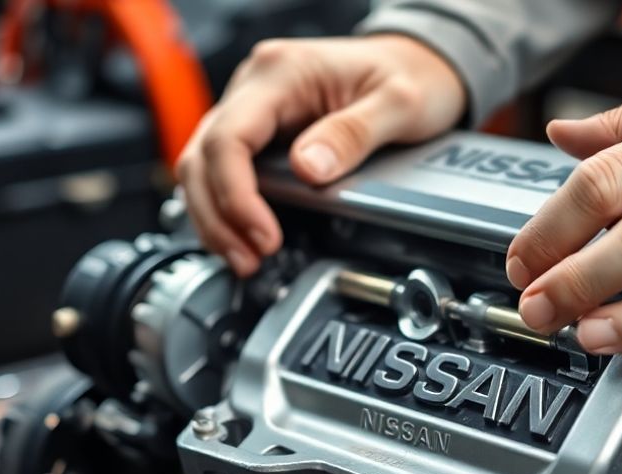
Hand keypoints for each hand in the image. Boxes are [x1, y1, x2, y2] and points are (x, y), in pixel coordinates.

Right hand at [177, 35, 466, 275]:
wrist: (418, 65)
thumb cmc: (411, 75)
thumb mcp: (399, 104)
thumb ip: (352, 135)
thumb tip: (308, 169)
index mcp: (281, 72)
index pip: (230, 137)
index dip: (236, 195)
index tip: (264, 235)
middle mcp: (255, 86)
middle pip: (203, 157)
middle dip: (218, 216)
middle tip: (249, 259)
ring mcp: (252, 110)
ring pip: (203, 168)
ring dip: (215, 219)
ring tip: (245, 259)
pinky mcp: (258, 133)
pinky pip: (222, 173)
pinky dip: (226, 210)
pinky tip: (245, 239)